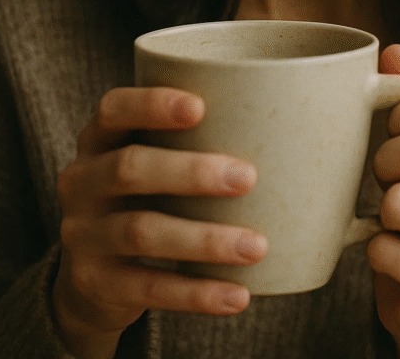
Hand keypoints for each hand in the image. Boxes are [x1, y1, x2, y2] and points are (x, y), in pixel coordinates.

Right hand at [52, 87, 267, 358]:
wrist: (95, 274)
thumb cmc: (154, 193)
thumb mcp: (158, 156)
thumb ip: (208, 133)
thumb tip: (318, 121)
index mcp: (100, 137)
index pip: (114, 108)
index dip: (152, 103)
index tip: (201, 106)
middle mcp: (82, 180)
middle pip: (129, 168)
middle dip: (190, 171)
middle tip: (249, 177)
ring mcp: (83, 234)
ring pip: (141, 231)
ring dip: (203, 239)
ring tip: (256, 245)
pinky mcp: (95, 284)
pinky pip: (147, 289)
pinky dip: (196, 294)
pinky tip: (238, 294)